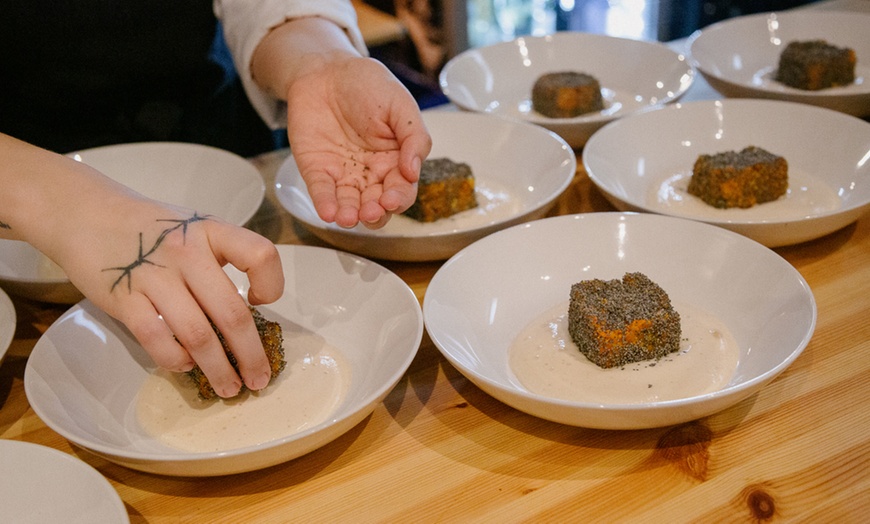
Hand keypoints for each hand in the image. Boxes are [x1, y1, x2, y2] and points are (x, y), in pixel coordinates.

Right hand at [20, 155, 285, 398]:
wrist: (86, 215)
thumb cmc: (151, 228)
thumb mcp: (194, 227)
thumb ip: (222, 256)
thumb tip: (250, 309)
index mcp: (211, 231)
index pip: (258, 255)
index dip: (272, 283)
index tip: (264, 302)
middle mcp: (187, 252)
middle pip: (231, 312)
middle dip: (250, 354)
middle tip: (259, 379)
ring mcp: (154, 276)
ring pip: (198, 334)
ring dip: (218, 368)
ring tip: (230, 388)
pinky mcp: (124, 299)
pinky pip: (157, 340)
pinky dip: (176, 360)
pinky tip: (187, 367)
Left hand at [286, 55, 431, 228]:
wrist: (328, 69)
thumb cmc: (368, 85)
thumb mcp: (400, 105)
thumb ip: (414, 138)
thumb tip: (414, 171)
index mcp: (395, 161)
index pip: (402, 189)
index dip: (398, 198)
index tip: (391, 199)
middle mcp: (370, 174)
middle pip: (377, 205)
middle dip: (375, 212)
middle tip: (370, 212)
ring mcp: (343, 174)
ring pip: (349, 205)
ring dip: (350, 215)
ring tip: (348, 218)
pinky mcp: (317, 170)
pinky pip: (322, 192)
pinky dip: (325, 204)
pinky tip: (328, 213)